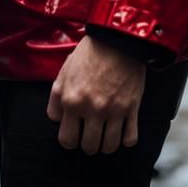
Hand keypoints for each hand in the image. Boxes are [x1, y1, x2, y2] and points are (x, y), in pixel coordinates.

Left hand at [47, 35, 145, 154]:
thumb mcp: (64, 71)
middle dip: (88, 144)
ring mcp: (113, 111)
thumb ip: (56, 97)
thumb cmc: (89, 54)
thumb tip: (55, 119)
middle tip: (90, 133)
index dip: (70, 140)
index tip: (74, 133)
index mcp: (72, 100)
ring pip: (109, 147)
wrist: (116, 40)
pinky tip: (121, 130)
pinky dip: (126, 139)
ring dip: (106, 144)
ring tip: (104, 134)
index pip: (67, 140)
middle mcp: (92, 109)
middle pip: (89, 147)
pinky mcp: (132, 109)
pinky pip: (130, 139)